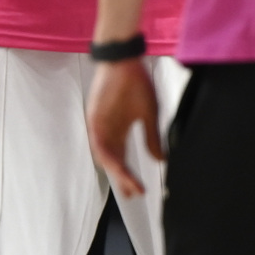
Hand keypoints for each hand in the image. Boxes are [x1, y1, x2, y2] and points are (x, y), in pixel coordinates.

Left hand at [85, 58, 162, 197]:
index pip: (123, 158)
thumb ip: (152, 137)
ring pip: (105, 155)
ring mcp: (99, 124)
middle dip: (123, 179)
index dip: (131, 175)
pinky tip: (117, 167)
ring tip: (129, 186)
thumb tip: (160, 161)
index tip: (142, 190)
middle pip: (113, 160)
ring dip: (116, 171)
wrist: (125, 60)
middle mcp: (107, 130)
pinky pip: (98, 142)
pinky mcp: (94, 117)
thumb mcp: (149, 114)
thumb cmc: (137, 82)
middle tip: (133, 194)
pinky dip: (107, 155)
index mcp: (120, 129)